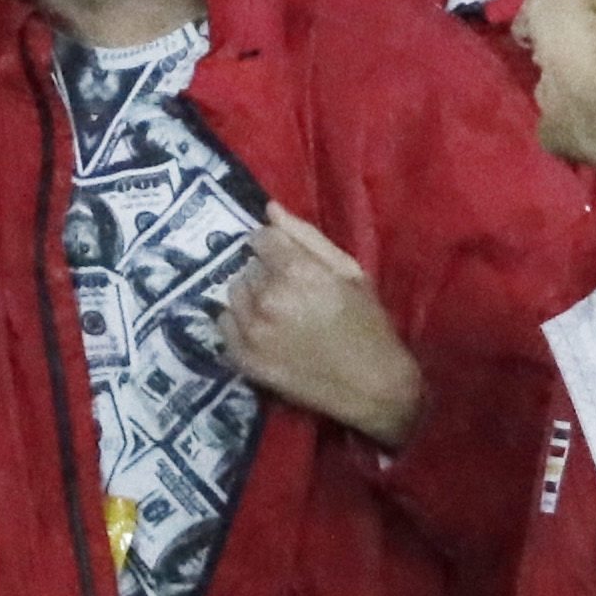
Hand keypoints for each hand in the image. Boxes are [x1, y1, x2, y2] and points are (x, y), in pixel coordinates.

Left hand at [223, 209, 421, 448]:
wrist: (372, 386)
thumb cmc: (367, 324)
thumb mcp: (349, 271)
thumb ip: (306, 237)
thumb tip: (270, 210)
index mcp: (296, 271)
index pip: (259, 239)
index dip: (274, 247)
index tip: (288, 261)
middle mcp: (267, 298)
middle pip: (246, 266)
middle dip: (265, 273)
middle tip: (291, 292)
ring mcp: (251, 331)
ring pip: (233, 293)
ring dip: (251, 297)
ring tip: (278, 313)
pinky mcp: (244, 359)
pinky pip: (223, 325)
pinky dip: (240, 323)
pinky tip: (265, 331)